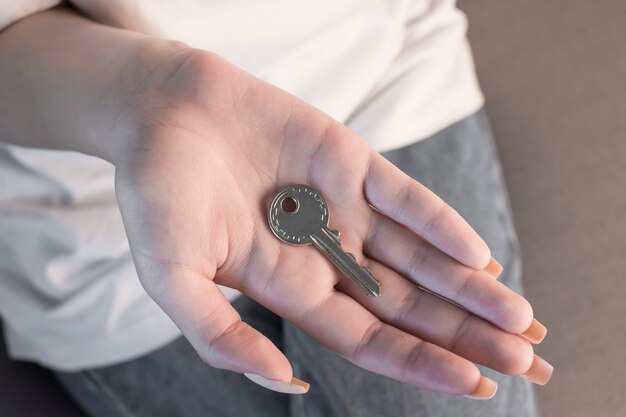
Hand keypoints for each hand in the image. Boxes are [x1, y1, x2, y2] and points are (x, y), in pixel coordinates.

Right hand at [113, 48, 543, 395]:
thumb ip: (221, 335)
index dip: (418, 361)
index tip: (472, 383)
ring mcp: (342, 206)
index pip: (369, 338)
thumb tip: (287, 382)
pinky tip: (477, 253)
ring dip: (468, 285)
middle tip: (524, 363)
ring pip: (418, 255)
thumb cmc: (155, 194)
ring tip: (520, 319)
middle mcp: (325, 252)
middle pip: (407, 305)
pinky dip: (440, 225)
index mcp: (289, 287)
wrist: (160, 110)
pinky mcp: (349, 159)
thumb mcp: (170, 277)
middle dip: (463, 333)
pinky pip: (404, 198)